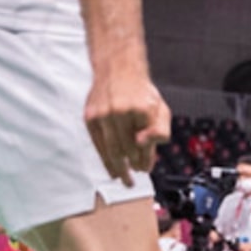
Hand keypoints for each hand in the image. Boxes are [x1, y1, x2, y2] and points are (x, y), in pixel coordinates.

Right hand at [84, 68, 169, 186]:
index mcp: (143, 109)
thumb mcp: (160, 108)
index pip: (147, 142)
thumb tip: (145, 145)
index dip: (147, 158)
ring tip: (123, 179)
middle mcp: (122, 111)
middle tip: (134, 180)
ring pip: (112, 149)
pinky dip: (105, 159)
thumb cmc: (141, 94)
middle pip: (128, 148)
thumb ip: (160, 129)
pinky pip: (98, 144)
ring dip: (118, 168)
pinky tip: (110, 169)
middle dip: (132, 166)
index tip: (146, 169)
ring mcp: (104, 114)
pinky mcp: (90, 117)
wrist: (117, 71)